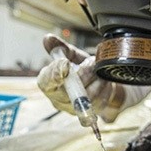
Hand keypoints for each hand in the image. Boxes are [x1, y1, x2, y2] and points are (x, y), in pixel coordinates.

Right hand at [36, 34, 150, 121]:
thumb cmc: (81, 70)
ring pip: (87, 96)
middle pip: (68, 92)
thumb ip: (60, 48)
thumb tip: (48, 38)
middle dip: (82, 75)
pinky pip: (100, 99)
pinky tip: (103, 79)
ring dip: (96, 78)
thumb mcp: (71, 56)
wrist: (99, 83)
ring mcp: (75, 109)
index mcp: (49, 84)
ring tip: (99, 68)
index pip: (46, 82)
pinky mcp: (92, 112)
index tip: (65, 63)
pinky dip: (104, 86)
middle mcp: (59, 100)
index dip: (54, 73)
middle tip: (91, 62)